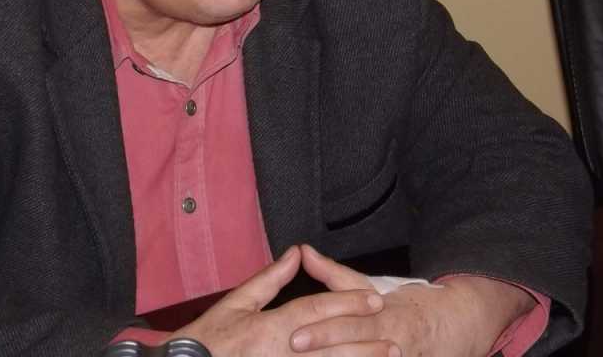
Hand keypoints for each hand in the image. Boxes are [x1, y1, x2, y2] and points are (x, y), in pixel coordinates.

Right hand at [170, 246, 386, 355]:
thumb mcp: (236, 303)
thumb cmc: (208, 341)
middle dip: (365, 342)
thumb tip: (294, 255)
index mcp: (270, 328)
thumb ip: (269, 280)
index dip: (347, 303)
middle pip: (332, 347)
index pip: (316, 311)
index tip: (373, 299)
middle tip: (393, 338)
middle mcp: (282, 354)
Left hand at [291, 246, 535, 356]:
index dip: (323, 330)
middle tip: (295, 347)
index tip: (295, 334)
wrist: (456, 324)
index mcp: (383, 315)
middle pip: (356, 347)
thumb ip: (334, 274)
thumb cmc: (406, 304)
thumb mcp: (372, 287)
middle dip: (327, 349)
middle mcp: (392, 341)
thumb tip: (302, 251)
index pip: (349, 324)